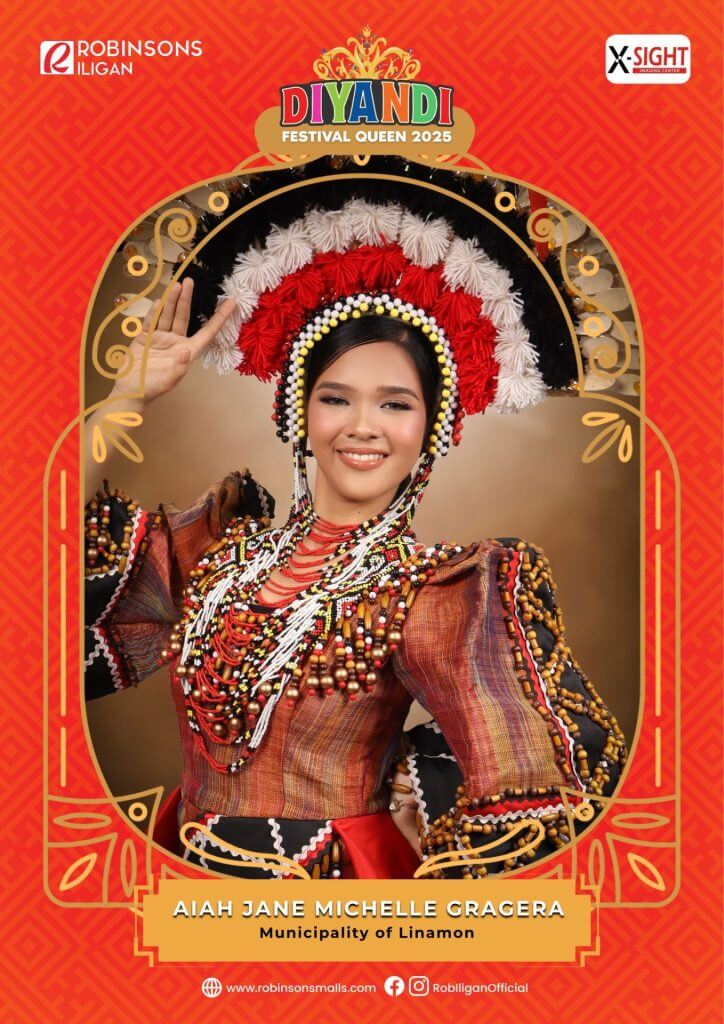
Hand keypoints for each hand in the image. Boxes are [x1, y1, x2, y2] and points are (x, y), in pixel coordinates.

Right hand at [111, 278, 236, 404]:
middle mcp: (176, 342)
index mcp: (187, 351)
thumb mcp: (167, 382)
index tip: (231, 303)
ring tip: (177, 285)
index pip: (207, 332)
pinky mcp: (145, 336)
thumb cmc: (151, 389)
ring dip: (171, 300)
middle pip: (183, 317)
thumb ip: (178, 368)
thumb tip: (186, 352)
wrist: (129, 389)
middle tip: (190, 281)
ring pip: (167, 315)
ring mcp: (160, 337)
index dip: (220, 318)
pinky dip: (155, 312)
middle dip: (186, 299)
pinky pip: (151, 321)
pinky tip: (159, 302)